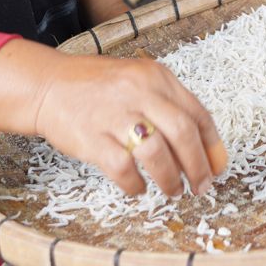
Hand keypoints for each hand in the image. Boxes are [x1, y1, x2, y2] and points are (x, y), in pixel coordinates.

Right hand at [0, 40, 225, 197]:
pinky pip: (124, 169)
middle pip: (182, 133)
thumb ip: (168, 106)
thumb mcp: (137, 80)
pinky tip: (138, 187)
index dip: (212, 146)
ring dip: (170, 179)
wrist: (48, 85)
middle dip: (198, 166)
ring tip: (173, 190)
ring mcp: (114, 114)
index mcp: (155, 75)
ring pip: (156, 153)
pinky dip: (136, 185)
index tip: (218, 167)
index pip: (197, 112)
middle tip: (201, 187)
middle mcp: (138, 91)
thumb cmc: (98, 88)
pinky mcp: (91, 137)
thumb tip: (204, 150)